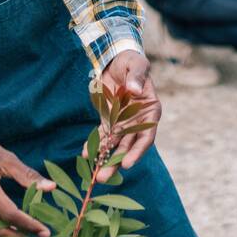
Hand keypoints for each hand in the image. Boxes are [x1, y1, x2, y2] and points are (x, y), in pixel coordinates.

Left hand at [83, 49, 161, 182]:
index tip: (128, 163)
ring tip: (95, 175)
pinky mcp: (109, 120)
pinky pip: (102, 136)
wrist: (116, 59)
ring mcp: (123, 123)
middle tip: (104, 177)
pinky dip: (95, 145)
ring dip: (105, 159)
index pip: (146, 136)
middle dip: (117, 162)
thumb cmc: (131, 62)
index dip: (137, 151)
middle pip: (129, 147)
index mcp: (150, 111)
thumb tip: (135, 90)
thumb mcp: (136, 64)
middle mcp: (138, 121)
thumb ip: (137, 77)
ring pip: (115, 146)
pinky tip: (86, 155)